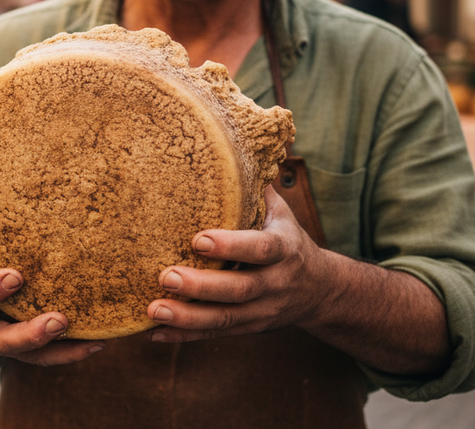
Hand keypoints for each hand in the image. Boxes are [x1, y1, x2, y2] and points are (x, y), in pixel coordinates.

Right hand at [0, 193, 104, 364]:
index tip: (15, 277)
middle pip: (1, 341)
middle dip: (29, 334)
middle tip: (58, 320)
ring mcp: (4, 340)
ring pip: (29, 356)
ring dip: (58, 351)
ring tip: (89, 340)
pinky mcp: (26, 348)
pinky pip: (48, 356)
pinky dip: (71, 353)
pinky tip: (98, 342)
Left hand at [146, 187, 331, 341]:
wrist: (320, 290)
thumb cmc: (286, 239)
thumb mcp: (280, 213)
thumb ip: (255, 186)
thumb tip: (230, 139)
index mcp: (284, 249)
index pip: (260, 249)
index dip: (232, 245)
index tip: (198, 239)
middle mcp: (276, 283)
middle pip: (239, 289)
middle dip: (201, 286)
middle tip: (165, 277)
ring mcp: (262, 311)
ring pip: (226, 319)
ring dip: (188, 317)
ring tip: (154, 309)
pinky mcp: (248, 328)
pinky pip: (215, 335)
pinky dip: (185, 336)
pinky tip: (156, 332)